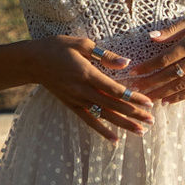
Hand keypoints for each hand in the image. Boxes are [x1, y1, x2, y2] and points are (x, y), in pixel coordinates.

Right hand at [33, 35, 151, 141]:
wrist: (33, 61)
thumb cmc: (58, 47)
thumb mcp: (81, 44)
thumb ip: (105, 55)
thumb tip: (126, 63)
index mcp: (87, 74)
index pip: (115, 89)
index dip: (133, 97)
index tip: (149, 102)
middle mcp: (83, 90)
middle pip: (113, 105)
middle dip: (134, 114)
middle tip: (152, 120)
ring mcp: (77, 100)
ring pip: (104, 116)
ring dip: (123, 124)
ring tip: (141, 132)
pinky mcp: (71, 106)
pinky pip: (89, 121)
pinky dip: (102, 131)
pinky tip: (114, 140)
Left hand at [127, 9, 184, 103]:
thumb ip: (174, 29)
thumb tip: (152, 37)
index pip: (166, 58)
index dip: (148, 67)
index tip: (134, 72)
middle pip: (170, 74)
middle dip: (150, 83)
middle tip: (133, 89)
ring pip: (181, 85)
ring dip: (161, 93)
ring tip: (146, 98)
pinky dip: (180, 96)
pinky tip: (167, 101)